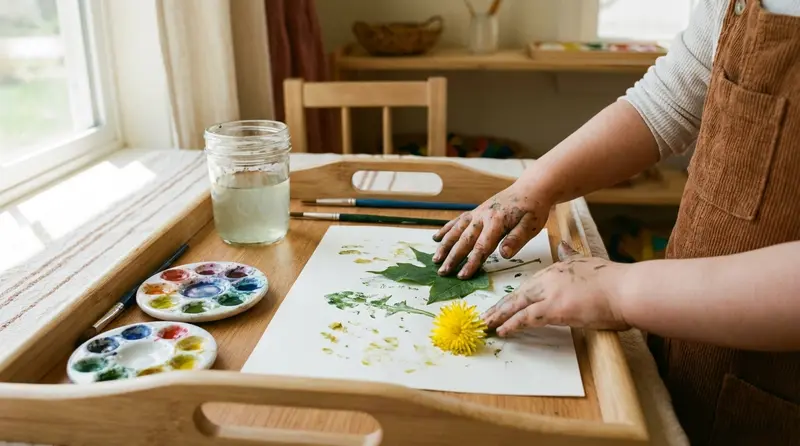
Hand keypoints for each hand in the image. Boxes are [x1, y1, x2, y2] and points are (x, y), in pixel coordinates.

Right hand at [432, 184, 550, 278]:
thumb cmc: (533, 209)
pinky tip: (436, 237)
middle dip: (452, 257)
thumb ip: (516, 239)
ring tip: (435, 259)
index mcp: (497, 222)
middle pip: (465, 240)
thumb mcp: (531, 226)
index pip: (482, 246)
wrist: (531, 188)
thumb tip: (504, 254)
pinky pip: (458, 221)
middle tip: (443, 272)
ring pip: (457, 230)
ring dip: (445, 245)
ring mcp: (477, 213)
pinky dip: (446, 229)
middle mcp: (483, 217)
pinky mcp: (476, 211)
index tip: (462, 276)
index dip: (471, 262)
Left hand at [481, 242, 630, 335]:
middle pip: (517, 295)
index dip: (513, 298)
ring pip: (517, 306)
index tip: (501, 305)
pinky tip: (502, 330)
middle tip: (484, 317)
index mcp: (555, 270)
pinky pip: (527, 318)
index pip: (528, 286)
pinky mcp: (556, 309)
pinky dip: (512, 324)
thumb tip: (562, 245)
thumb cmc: (612, 280)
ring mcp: (551, 293)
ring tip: (486, 326)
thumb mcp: (586, 260)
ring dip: (499, 317)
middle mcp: (548, 279)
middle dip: (499, 307)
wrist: (626, 289)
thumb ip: (570, 254)